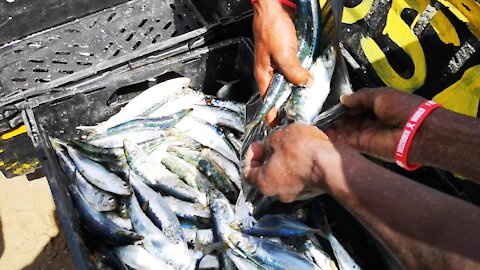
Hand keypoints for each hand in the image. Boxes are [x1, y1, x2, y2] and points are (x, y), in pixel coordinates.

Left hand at [243, 123, 336, 201]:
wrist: (334, 164)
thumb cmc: (304, 153)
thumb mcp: (278, 137)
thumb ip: (268, 141)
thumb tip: (270, 143)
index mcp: (264, 183)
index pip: (247, 172)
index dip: (250, 155)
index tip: (258, 144)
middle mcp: (279, 193)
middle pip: (266, 174)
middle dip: (269, 156)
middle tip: (273, 142)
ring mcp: (297, 193)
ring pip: (284, 175)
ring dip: (285, 159)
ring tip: (291, 143)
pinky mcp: (312, 189)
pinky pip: (300, 175)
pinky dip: (299, 164)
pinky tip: (305, 150)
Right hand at [253, 0, 312, 124]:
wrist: (274, 7)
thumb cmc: (271, 28)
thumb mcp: (283, 54)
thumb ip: (294, 72)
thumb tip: (306, 84)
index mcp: (264, 76)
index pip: (268, 103)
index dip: (274, 116)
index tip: (282, 128)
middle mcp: (271, 72)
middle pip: (282, 95)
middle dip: (291, 104)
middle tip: (303, 114)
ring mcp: (280, 64)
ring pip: (291, 83)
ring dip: (300, 89)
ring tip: (310, 99)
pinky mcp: (289, 55)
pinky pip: (297, 70)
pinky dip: (304, 75)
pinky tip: (312, 78)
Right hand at [326, 88, 425, 161]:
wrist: (417, 132)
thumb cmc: (404, 109)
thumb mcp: (381, 95)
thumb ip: (360, 97)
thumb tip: (343, 98)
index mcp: (379, 106)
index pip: (357, 105)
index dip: (345, 104)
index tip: (333, 103)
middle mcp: (372, 120)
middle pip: (350, 118)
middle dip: (337, 115)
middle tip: (323, 113)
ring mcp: (367, 133)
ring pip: (346, 129)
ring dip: (334, 126)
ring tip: (320, 121)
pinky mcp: (364, 145)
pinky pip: (346, 140)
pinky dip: (335, 136)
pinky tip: (324, 131)